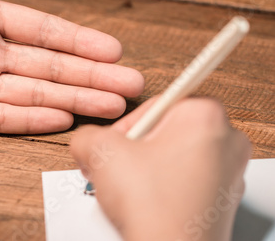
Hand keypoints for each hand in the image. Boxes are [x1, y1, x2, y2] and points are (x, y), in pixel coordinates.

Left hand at [0, 0, 143, 132]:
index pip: (41, 29)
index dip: (78, 39)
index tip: (112, 49)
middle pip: (50, 64)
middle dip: (92, 75)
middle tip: (131, 84)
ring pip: (34, 92)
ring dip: (74, 99)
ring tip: (111, 107)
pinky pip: (0, 117)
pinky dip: (31, 119)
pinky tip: (62, 120)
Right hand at [70, 98, 250, 240]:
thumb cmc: (154, 208)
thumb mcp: (101, 153)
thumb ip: (86, 134)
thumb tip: (86, 139)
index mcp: (204, 115)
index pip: (153, 104)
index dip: (125, 126)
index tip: (115, 144)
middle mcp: (226, 139)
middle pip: (163, 130)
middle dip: (133, 149)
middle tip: (119, 167)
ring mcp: (228, 171)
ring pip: (172, 155)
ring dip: (144, 168)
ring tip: (131, 187)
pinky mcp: (222, 197)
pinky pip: (184, 178)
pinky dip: (161, 186)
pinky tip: (146, 201)